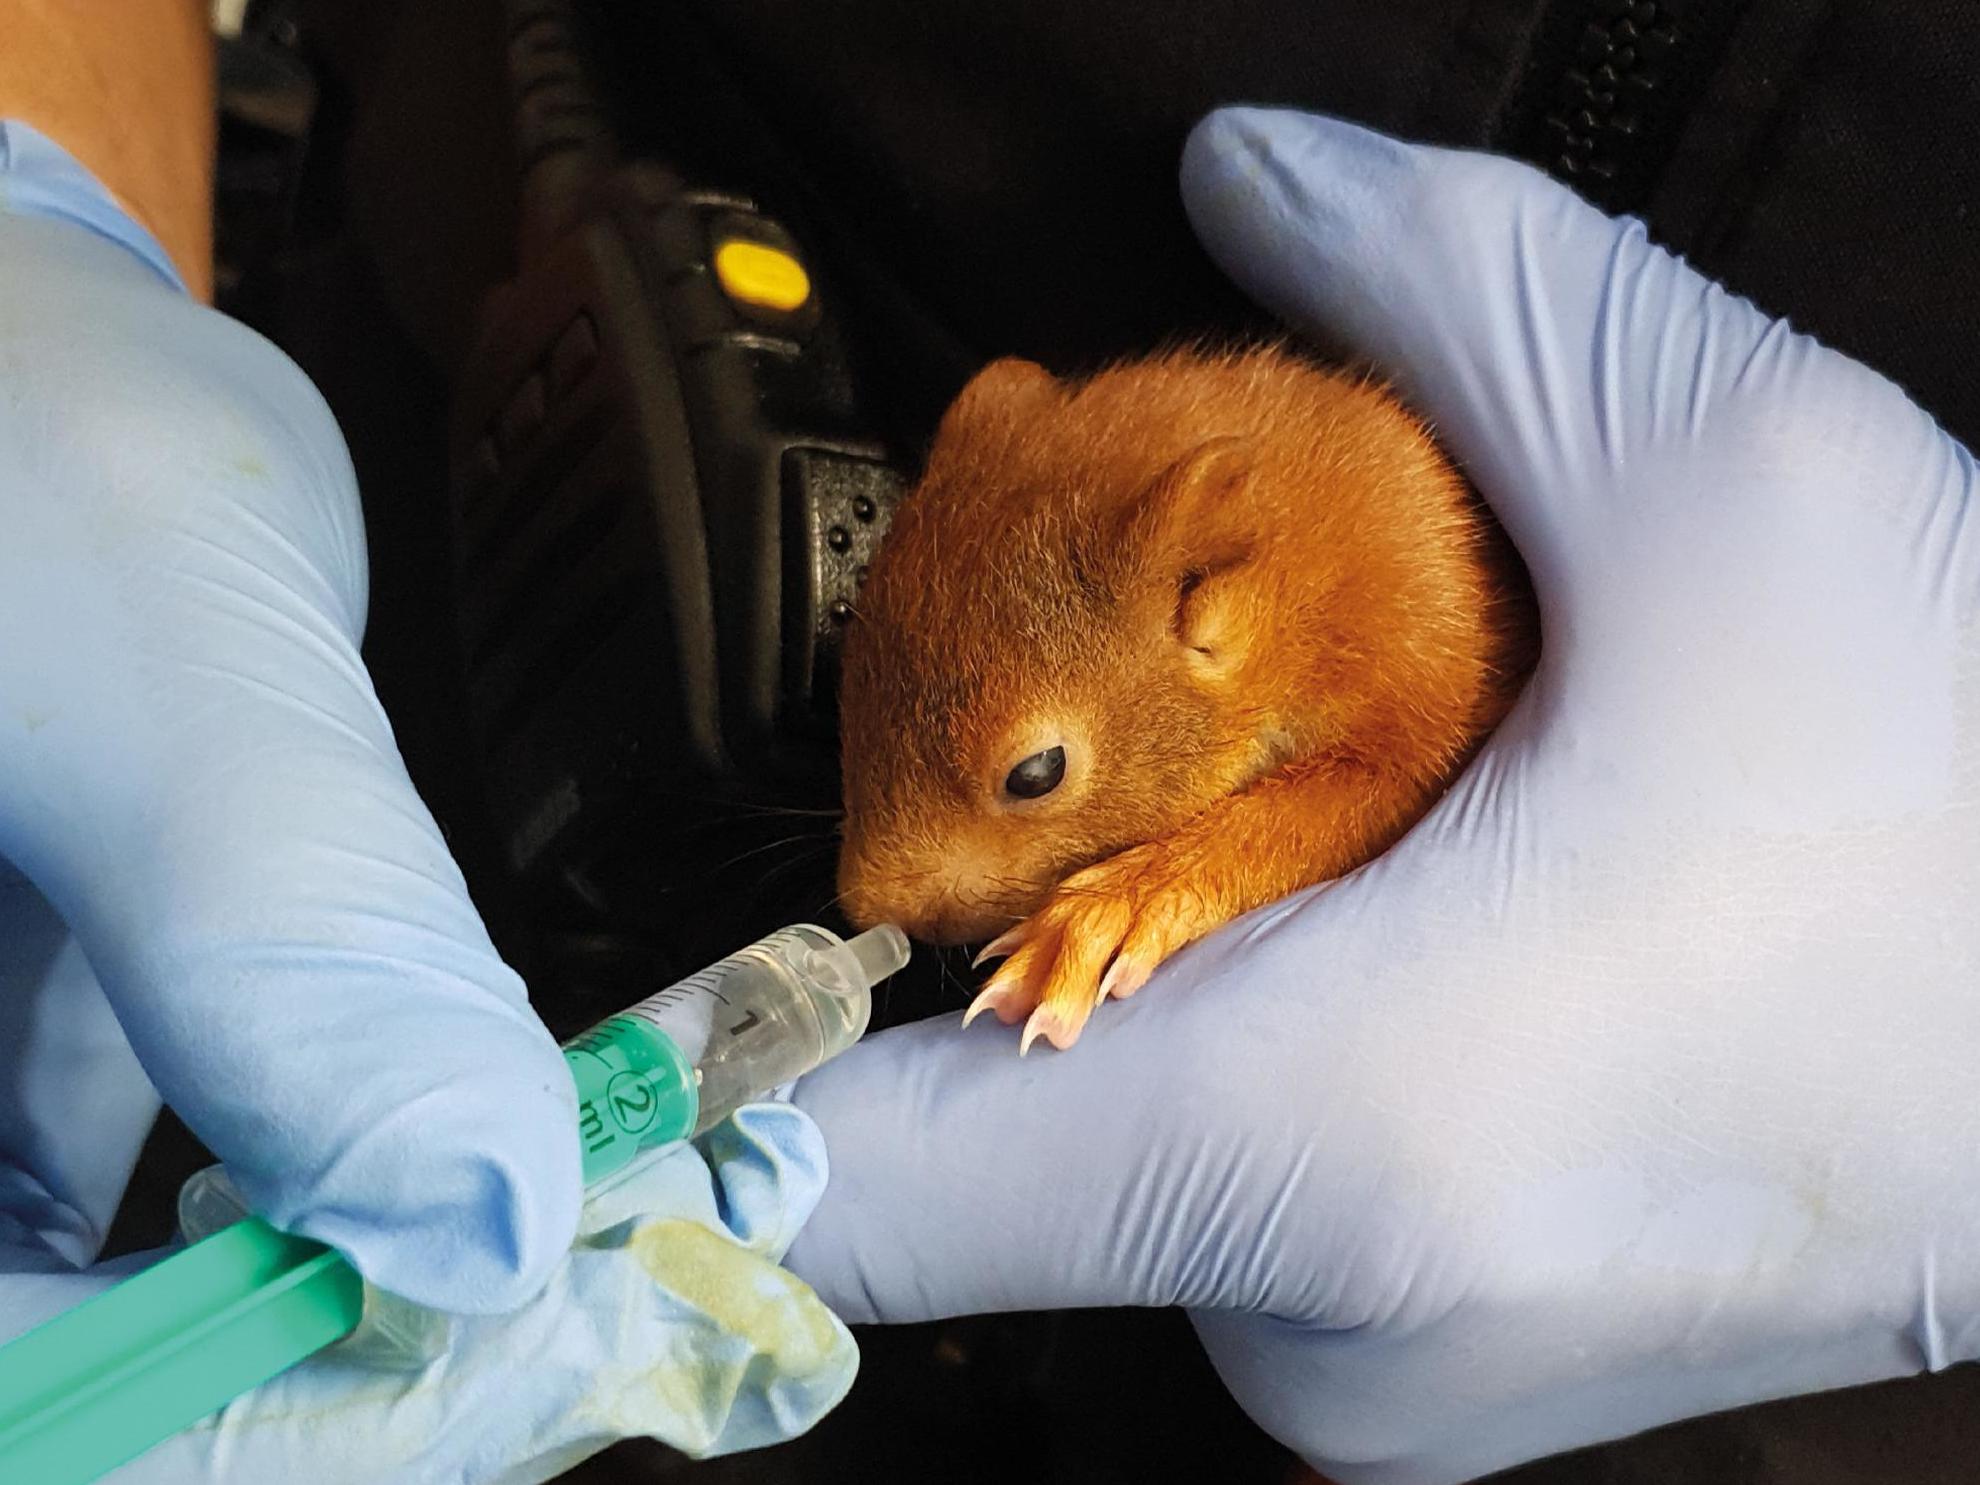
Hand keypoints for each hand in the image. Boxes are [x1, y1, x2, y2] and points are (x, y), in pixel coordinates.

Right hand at [0, 128, 851, 1479]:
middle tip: (553, 1330)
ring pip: (126, 1260)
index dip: (223, 1423)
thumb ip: (304, 940)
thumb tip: (481, 1210)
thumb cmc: (20, 427)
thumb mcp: (165, 680)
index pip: (24, 1380)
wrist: (23, 331)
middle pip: (81, 1346)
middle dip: (313, 1364)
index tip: (462, 1383)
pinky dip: (312, 1162)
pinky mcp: (46, 999)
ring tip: (543, 1250)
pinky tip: (438, 1149)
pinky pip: (162, 1144)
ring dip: (340, 1271)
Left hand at [783, 108, 1979, 1483]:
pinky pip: (1232, 1195)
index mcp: (1335, 1137)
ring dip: (1165, 964)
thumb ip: (1442, 294)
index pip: (846, 1169)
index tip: (632, 986)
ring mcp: (1377, 1372)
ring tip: (1361, 834)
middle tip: (1178, 746)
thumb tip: (1253, 185)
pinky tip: (1416, 934)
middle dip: (1019, 906)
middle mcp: (1325, 1323)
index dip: (702, 1058)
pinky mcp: (1426, 1359)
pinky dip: (1258, 1047)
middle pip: (974, 1117)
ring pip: (1113, 1144)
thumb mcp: (1738, 479)